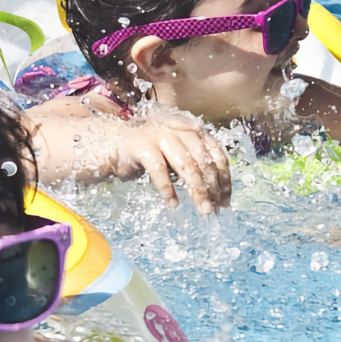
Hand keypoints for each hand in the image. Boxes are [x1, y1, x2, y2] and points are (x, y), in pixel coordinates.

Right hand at [112, 116, 231, 214]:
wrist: (114, 141)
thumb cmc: (149, 151)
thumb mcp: (177, 155)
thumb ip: (195, 165)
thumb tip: (216, 195)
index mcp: (193, 131)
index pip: (217, 156)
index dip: (224, 180)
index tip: (226, 202)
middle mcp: (180, 130)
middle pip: (204, 162)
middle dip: (213, 189)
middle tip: (216, 210)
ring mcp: (161, 136)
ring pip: (187, 166)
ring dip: (197, 191)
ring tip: (203, 210)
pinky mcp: (143, 146)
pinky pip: (159, 170)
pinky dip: (167, 188)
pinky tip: (173, 204)